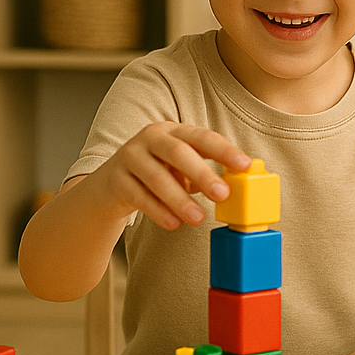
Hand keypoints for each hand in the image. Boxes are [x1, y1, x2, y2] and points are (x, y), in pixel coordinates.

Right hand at [89, 122, 250, 229]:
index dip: (224, 150)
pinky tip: (174, 223)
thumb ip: (205, 172)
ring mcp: (129, 157)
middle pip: (178, 152)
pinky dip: (158, 211)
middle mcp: (150, 138)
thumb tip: (237, 186)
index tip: (244, 165)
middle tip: (223, 195)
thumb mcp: (181, 168)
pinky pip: (138, 196)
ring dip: (180, 200)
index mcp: (173, 131)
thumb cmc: (156, 173)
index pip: (202, 137)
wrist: (109, 186)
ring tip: (198, 218)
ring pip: (156, 177)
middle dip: (203, 174)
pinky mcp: (115, 180)